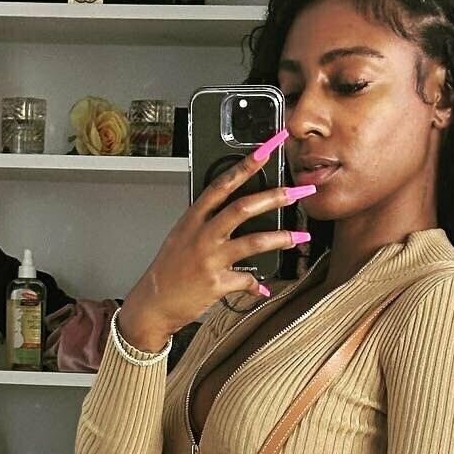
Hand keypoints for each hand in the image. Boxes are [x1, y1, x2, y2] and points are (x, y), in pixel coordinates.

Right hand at [117, 136, 312, 350]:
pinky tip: (263, 287)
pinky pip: (246, 280)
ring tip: (300, 236)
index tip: (268, 148)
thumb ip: (206, 223)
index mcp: (193, 219)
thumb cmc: (168, 271)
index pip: (222, 184)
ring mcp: (210, 259)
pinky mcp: (217, 284)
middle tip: (298, 191)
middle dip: (275, 197)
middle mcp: (202, 236)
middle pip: (243, 208)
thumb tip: (234, 214)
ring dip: (281, 238)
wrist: (153, 304)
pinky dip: (257, 284)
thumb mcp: (181, 238)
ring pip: (253, 242)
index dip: (246, 164)